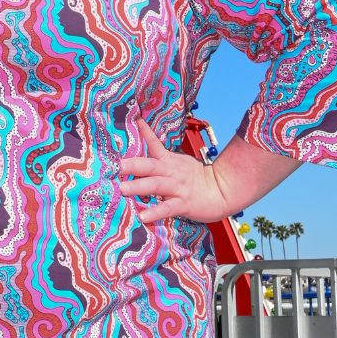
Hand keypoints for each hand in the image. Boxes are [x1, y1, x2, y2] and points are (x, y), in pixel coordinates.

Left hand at [117, 119, 232, 224]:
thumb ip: (160, 159)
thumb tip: (141, 156)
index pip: (155, 143)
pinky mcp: (184, 203)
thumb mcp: (179, 163)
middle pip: (148, 165)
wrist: (223, 190)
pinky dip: (155, 212)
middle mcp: (170, 172)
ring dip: (137, 186)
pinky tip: (143, 216)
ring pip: (154, 185)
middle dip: (129, 165)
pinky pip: (167, 208)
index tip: (134, 121)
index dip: (145, 132)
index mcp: (169, 161)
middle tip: (113, 166)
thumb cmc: (197, 178)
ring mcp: (177, 187)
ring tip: (122, 189)